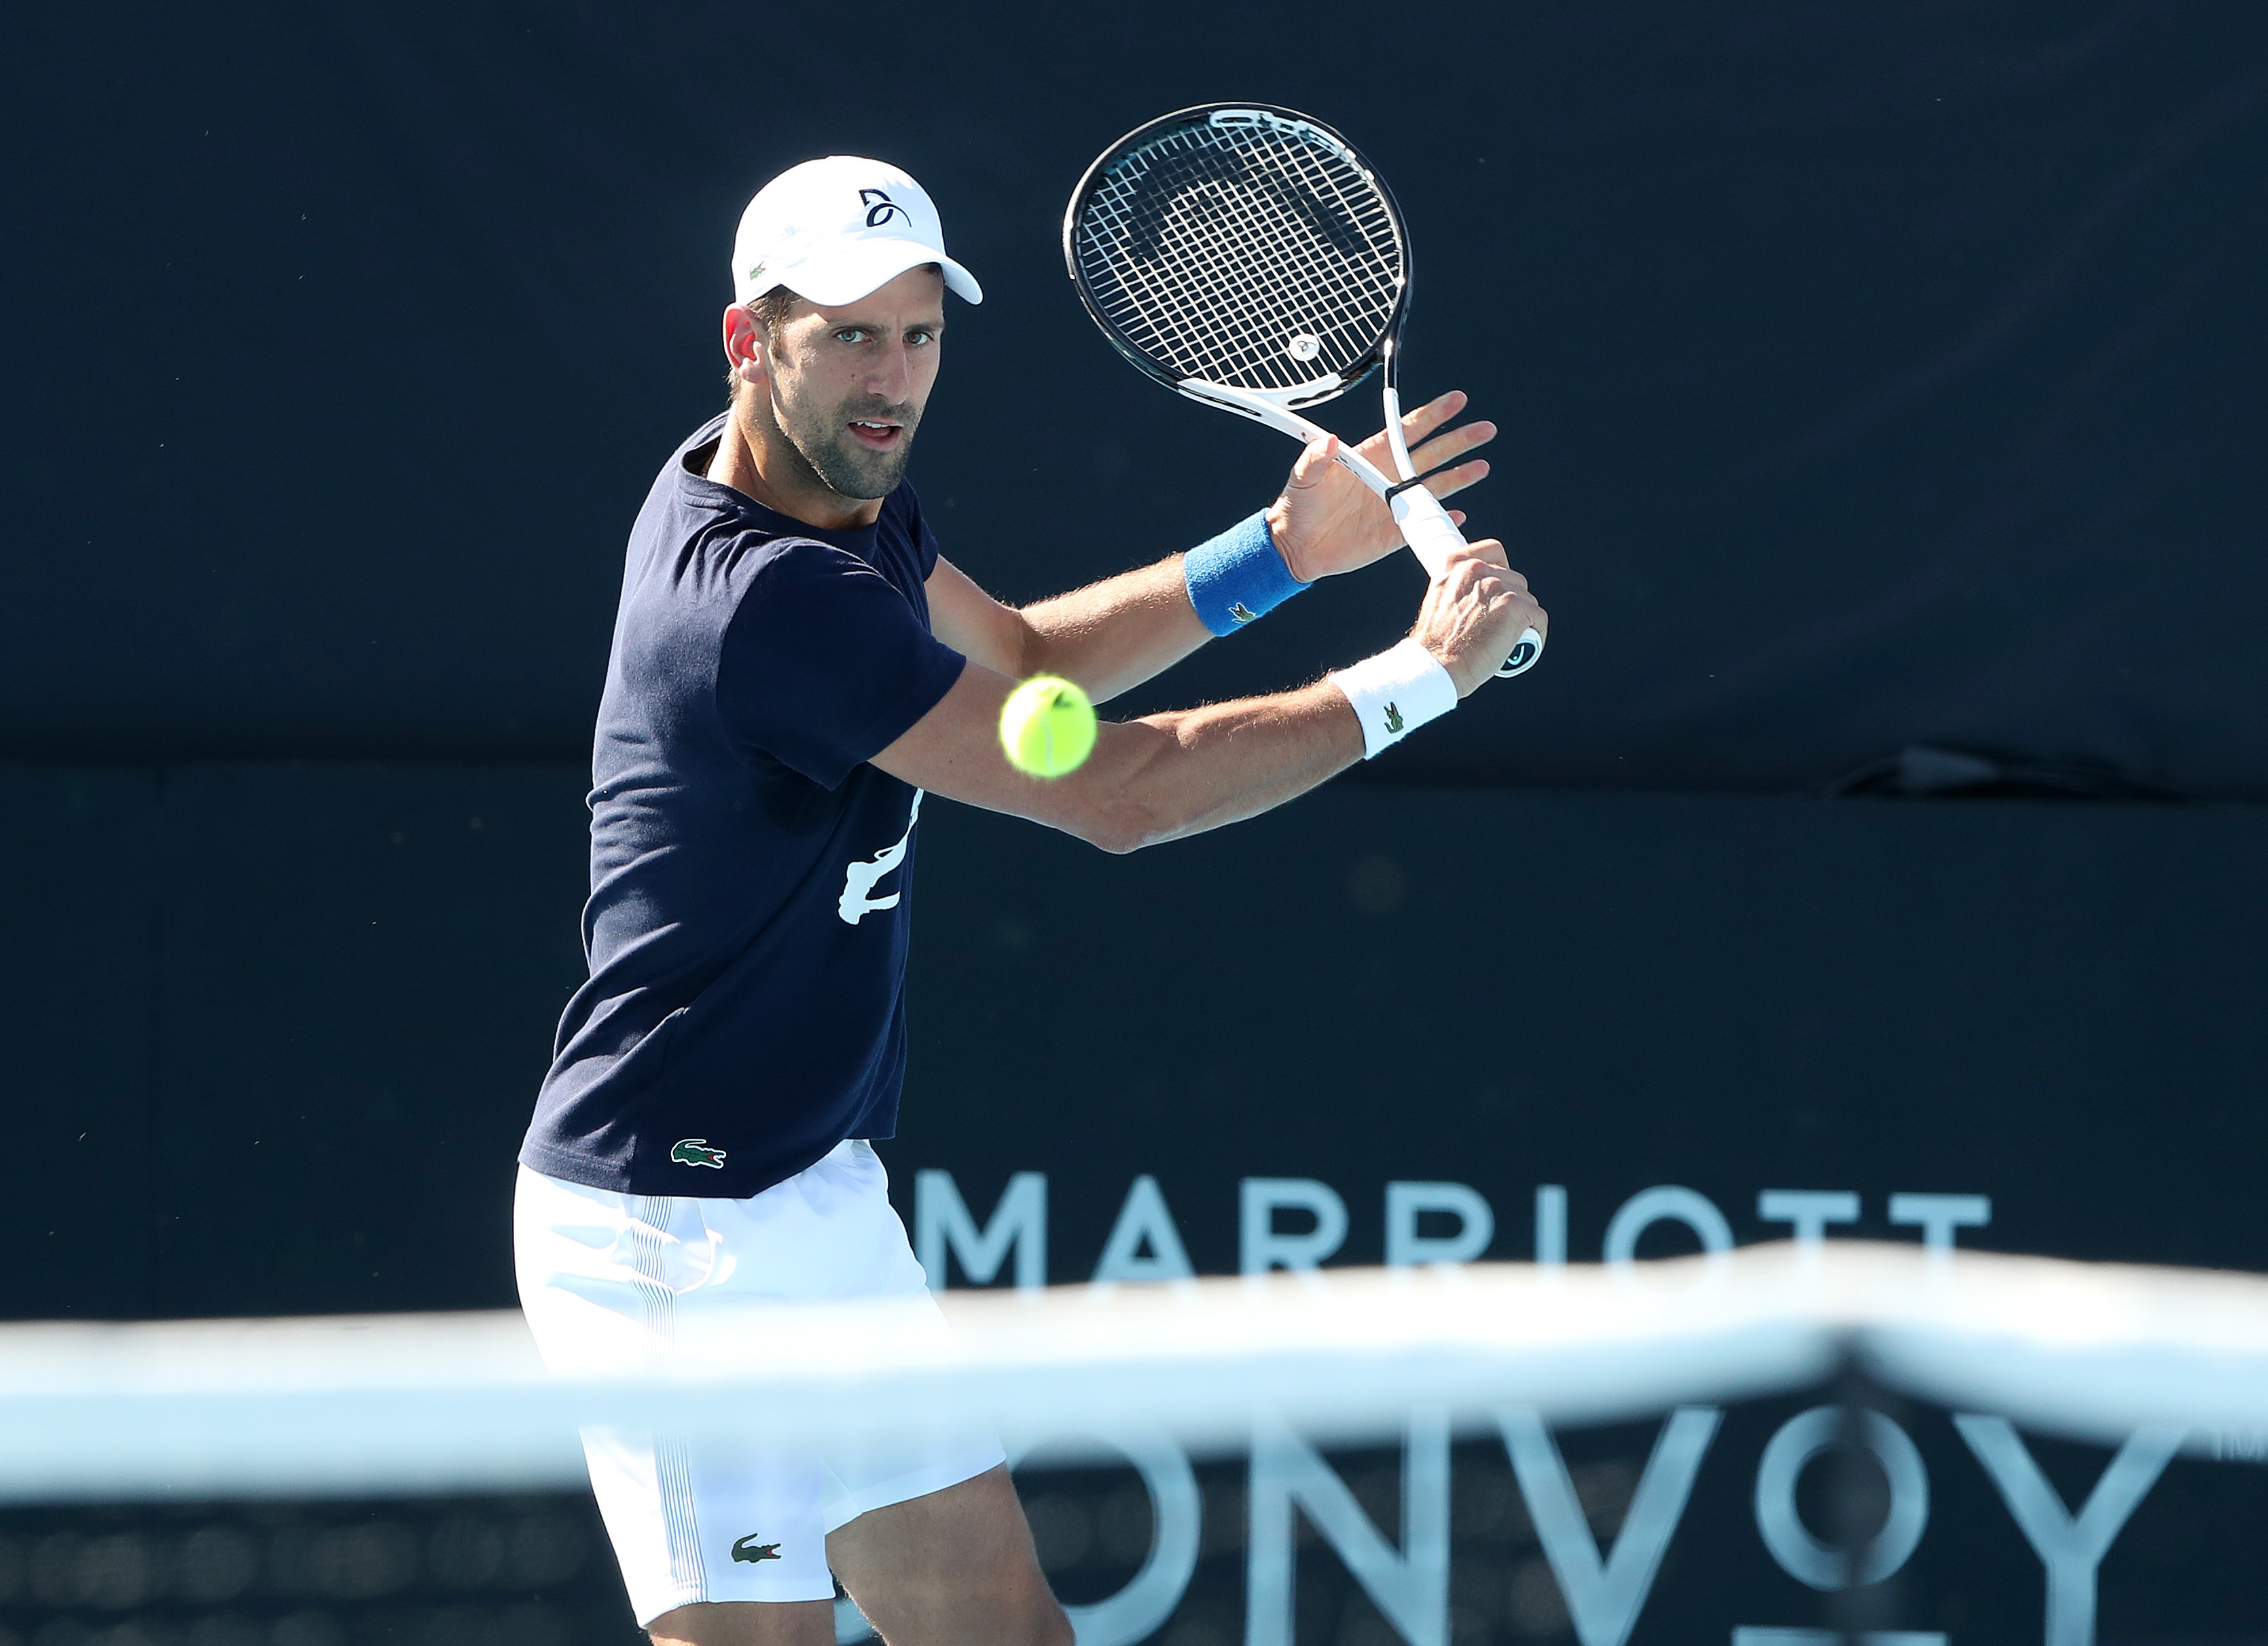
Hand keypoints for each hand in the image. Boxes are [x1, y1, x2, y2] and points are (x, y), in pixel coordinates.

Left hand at [1264, 391, 1495, 581]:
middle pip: (1432, 454)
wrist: (1294, 547)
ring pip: (1434, 487)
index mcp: (1370, 457)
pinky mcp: (1392, 533)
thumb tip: (1328, 441)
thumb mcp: (1302, 477)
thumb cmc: (1296, 507)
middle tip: (1484, 429)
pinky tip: (1457, 513)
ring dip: (1459, 476)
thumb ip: (1315, 457)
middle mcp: (1387, 477)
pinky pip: (1422, 524)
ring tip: (1481, 466)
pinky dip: (1441, 518)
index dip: (1434, 414)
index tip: (1457, 400)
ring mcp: (1392, 505)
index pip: (1408, 430)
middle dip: (1459, 440)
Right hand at [1410, 539, 1546, 696]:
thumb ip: (1457, 586)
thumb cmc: (1434, 643)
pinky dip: (1535, 631)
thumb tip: (1476, 593)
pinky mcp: (1516, 607)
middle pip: (1514, 579)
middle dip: (1511, 600)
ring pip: (1527, 599)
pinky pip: (1538, 617)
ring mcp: (1499, 587)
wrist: (1436, 664)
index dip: (1501, 570)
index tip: (1500, 587)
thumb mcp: (1438, 600)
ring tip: (1507, 636)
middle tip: (1499, 622)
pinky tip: (1523, 644)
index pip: (1494, 551)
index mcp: (1457, 564)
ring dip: (1522, 617)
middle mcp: (1479, 570)